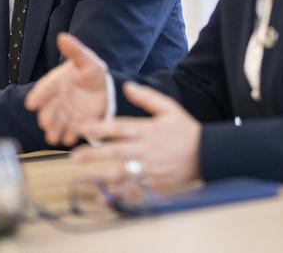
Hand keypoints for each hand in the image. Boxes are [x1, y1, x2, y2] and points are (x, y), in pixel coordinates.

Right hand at [25, 33, 109, 145]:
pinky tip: (69, 139)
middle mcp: (58, 98)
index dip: (39, 96)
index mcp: (58, 82)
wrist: (105, 89)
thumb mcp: (86, 60)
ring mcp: (66, 112)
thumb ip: (75, 51)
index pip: (46, 88)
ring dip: (54, 130)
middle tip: (45, 123)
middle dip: (46, 117)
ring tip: (54, 138)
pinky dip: (69, 135)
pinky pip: (71, 131)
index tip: (31, 104)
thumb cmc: (91, 72)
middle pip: (49, 109)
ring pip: (57, 123)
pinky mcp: (76, 123)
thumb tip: (62, 36)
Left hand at [70, 82, 200, 190]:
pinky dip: (118, 195)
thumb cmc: (184, 130)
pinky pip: (134, 190)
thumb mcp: (169, 108)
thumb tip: (127, 86)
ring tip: (82, 178)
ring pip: (122, 173)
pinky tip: (103, 197)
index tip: (83, 128)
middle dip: (95, 154)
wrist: (207, 154)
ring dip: (100, 176)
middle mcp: (148, 150)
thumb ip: (147, 97)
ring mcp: (151, 168)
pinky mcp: (155, 183)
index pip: (121, 128)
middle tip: (75, 156)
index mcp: (149, 130)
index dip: (101, 128)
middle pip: (117, 152)